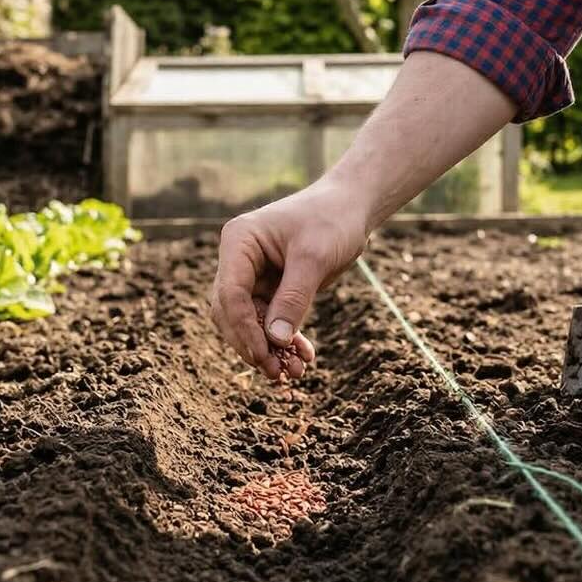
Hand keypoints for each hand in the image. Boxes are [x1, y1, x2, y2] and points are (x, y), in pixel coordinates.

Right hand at [209, 178, 368, 379]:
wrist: (351, 208)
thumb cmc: (331, 220)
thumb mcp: (315, 258)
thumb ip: (293, 298)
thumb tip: (275, 341)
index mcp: (238, 242)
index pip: (230, 293)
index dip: (244, 328)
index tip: (265, 356)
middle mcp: (237, 259)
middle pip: (231, 312)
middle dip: (253, 344)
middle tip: (277, 373)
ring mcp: (251, 274)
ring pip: (248, 322)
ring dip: (268, 348)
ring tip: (294, 371)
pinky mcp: (268, 287)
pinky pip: (268, 321)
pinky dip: (282, 340)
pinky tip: (302, 355)